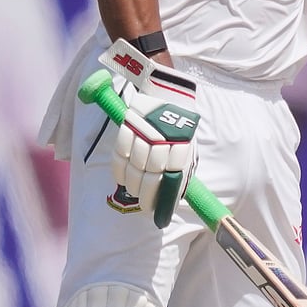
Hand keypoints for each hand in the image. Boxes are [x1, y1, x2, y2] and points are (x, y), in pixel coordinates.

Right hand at [113, 79, 199, 228]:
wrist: (169, 93)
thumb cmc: (178, 126)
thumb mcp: (187, 146)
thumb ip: (180, 169)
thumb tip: (172, 199)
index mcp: (183, 145)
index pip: (171, 179)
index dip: (162, 200)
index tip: (157, 213)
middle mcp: (165, 139)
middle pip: (150, 176)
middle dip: (145, 197)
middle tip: (144, 206)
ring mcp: (145, 132)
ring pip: (133, 168)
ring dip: (132, 184)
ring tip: (134, 189)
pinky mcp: (129, 124)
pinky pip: (119, 155)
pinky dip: (119, 170)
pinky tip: (124, 176)